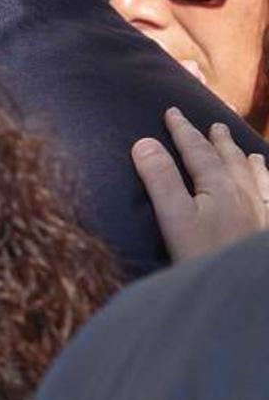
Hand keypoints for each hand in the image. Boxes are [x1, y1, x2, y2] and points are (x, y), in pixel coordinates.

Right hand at [132, 107, 268, 260]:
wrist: (246, 288)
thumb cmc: (204, 255)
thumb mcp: (174, 217)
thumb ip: (160, 179)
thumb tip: (143, 142)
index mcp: (218, 187)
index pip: (197, 151)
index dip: (183, 130)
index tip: (172, 112)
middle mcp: (244, 194)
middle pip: (228, 159)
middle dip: (217, 141)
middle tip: (214, 124)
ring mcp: (261, 213)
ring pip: (254, 177)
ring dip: (245, 160)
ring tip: (245, 150)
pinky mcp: (265, 232)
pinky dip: (268, 187)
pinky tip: (268, 190)